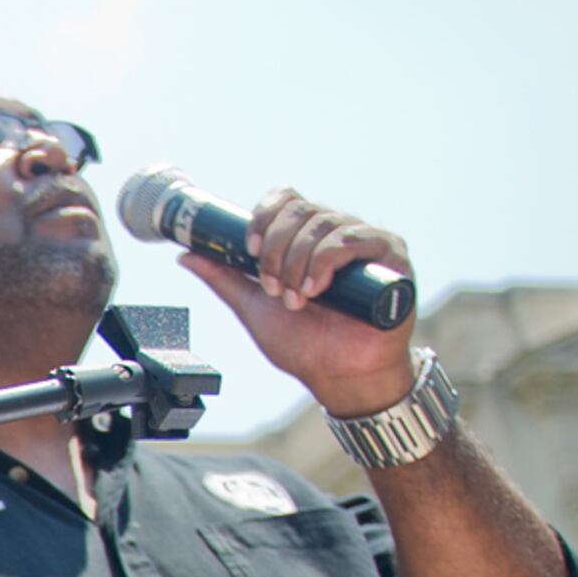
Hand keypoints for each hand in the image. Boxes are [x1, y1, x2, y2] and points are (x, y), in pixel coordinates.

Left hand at [169, 188, 419, 419]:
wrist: (340, 375)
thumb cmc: (307, 344)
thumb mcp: (255, 307)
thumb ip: (225, 279)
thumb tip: (187, 256)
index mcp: (307, 239)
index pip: (285, 200)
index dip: (264, 218)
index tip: (251, 250)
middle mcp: (337, 232)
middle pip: (299, 211)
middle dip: (277, 252)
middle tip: (276, 290)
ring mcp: (365, 241)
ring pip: (321, 224)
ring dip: (298, 264)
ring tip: (298, 299)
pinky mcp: (390, 254)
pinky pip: (352, 238)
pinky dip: (325, 261)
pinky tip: (318, 289)